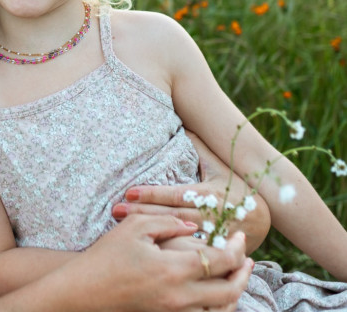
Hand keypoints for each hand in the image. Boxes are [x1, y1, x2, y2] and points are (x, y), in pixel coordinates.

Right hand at [60, 215, 250, 311]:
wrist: (84, 290)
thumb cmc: (107, 255)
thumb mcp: (135, 227)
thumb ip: (169, 222)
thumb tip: (194, 227)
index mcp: (173, 269)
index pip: (220, 261)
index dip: (236, 248)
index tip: (239, 236)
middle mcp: (179, 296)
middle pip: (229, 291)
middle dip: (244, 274)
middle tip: (248, 259)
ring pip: (220, 310)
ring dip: (234, 294)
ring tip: (237, 277)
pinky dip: (216, 307)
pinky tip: (214, 293)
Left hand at [112, 132, 270, 252]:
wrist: (265, 220)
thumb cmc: (236, 188)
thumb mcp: (221, 167)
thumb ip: (200, 148)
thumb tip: (183, 125)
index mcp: (211, 194)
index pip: (177, 194)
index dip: (153, 193)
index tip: (129, 191)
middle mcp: (211, 216)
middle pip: (171, 216)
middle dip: (142, 213)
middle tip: (115, 210)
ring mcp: (212, 237)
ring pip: (177, 238)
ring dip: (150, 234)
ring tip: (122, 228)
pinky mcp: (212, 253)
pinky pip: (188, 255)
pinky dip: (167, 253)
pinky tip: (145, 250)